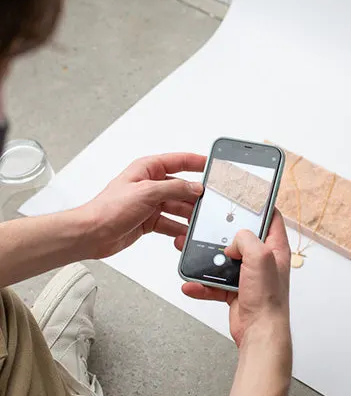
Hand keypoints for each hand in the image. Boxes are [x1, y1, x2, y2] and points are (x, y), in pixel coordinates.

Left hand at [78, 153, 204, 258]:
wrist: (92, 234)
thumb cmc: (108, 209)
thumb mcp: (147, 192)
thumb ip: (175, 188)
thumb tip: (195, 187)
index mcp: (147, 169)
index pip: (178, 161)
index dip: (197, 162)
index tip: (213, 165)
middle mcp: (150, 185)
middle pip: (181, 187)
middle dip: (195, 196)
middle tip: (209, 202)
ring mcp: (150, 203)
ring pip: (178, 206)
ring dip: (188, 215)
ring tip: (198, 221)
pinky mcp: (149, 221)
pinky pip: (171, 223)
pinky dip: (178, 229)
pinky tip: (184, 234)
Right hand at [178, 211, 291, 347]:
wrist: (259, 332)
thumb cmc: (268, 298)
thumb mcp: (260, 257)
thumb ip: (247, 240)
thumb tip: (235, 240)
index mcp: (275, 248)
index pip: (271, 218)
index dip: (260, 206)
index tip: (245, 196)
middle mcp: (263, 260)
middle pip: (241, 239)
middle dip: (222, 234)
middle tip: (207, 225)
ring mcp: (249, 276)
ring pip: (224, 261)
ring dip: (206, 260)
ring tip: (188, 253)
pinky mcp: (236, 291)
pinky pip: (215, 284)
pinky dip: (202, 285)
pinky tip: (192, 284)